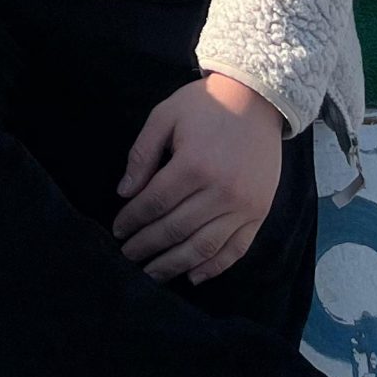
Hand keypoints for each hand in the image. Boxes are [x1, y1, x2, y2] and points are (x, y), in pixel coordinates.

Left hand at [114, 74, 283, 283]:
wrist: (256, 100)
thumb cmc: (205, 105)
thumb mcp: (166, 115)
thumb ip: (143, 153)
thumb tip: (124, 192)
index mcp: (193, 165)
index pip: (155, 203)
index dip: (133, 220)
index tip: (117, 231)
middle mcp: (220, 191)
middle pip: (176, 229)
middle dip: (147, 246)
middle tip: (127, 257)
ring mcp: (243, 206)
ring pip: (203, 247)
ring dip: (175, 265)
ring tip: (153, 273)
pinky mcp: (259, 214)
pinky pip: (235, 250)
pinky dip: (213, 267)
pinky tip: (193, 276)